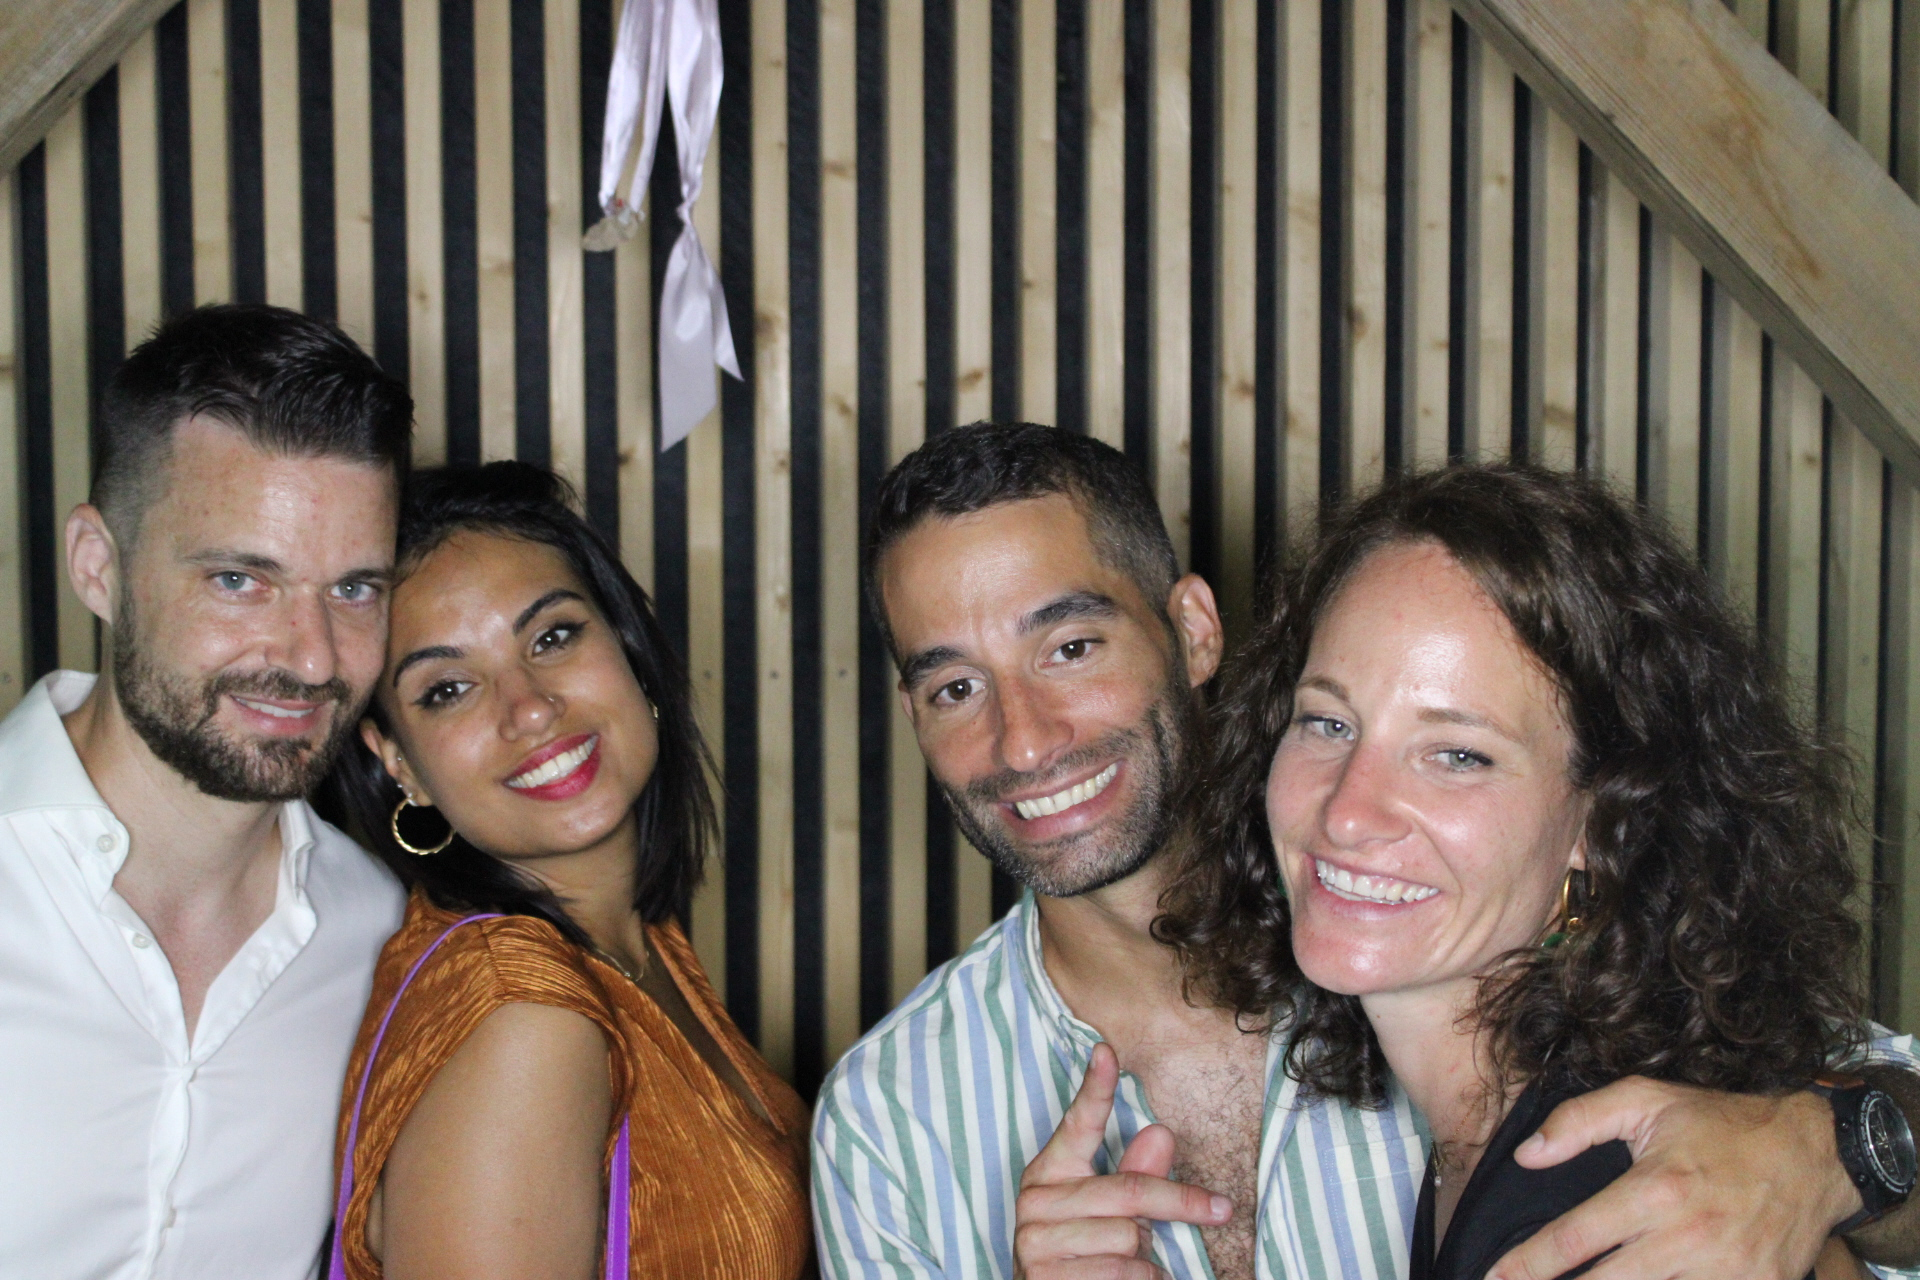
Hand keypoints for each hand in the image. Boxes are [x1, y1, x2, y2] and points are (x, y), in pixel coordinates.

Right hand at [1013, 1042, 1231, 1279]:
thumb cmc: (1090, 1257)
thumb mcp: (1117, 1214)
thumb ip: (1137, 1174)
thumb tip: (1161, 1132)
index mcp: (1050, 1171)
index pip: (1078, 1124)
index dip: (1095, 1088)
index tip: (1107, 1050)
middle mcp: (1034, 1200)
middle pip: (1130, 1189)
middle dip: (1181, 1203)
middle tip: (1221, 1209)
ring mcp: (1034, 1240)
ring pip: (1126, 1235)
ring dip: (1144, 1256)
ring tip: (1128, 1265)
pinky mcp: (1044, 1277)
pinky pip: (1122, 1271)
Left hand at [1489, 1077, 1860, 1279]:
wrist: (1815, 1155)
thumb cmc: (1722, 1125)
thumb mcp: (1647, 1099)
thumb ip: (1579, 1121)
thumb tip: (1526, 1155)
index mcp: (1655, 1191)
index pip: (1575, 1238)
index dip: (1528, 1264)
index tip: (1494, 1277)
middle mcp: (1687, 1238)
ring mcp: (1726, 1274)